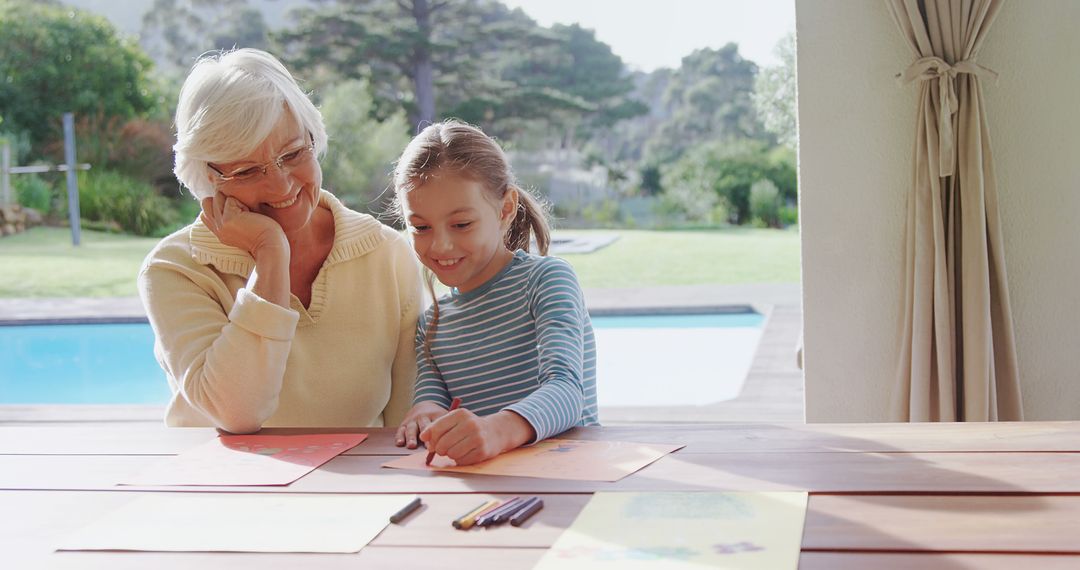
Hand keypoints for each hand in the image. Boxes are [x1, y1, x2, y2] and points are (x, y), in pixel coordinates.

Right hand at [200, 193, 287, 258]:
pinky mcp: (228, 219)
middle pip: (206, 202)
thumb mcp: (242, 228)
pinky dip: (242, 203)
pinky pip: (230, 199)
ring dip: (234, 200)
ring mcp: (221, 224)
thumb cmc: (264, 235)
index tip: (236, 212)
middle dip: (223, 199)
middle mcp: (217, 229)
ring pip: (217, 197)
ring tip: (247, 214)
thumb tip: (224, 200)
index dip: (216, 206)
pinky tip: (251, 215)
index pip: (204, 213)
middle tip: (242, 212)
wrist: (271, 246)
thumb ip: (230, 218)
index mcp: (220, 233)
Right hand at [395, 401, 449, 448]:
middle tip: (427, 446)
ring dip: (411, 437)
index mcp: (435, 415)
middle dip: (425, 436)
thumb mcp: (443, 418)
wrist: (424, 406)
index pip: (436, 424)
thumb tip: (449, 449)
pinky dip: (399, 437)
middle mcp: (422, 417)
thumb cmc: (436, 417)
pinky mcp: (403, 424)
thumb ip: (446, 431)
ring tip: (412, 445)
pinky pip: (400, 430)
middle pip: (424, 426)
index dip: (437, 434)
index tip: (439, 443)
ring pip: (411, 428)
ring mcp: (412, 420)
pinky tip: (400, 443)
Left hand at [419, 409, 534, 465]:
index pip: (437, 429)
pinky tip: (466, 453)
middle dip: (440, 449)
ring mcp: (478, 438)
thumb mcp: (455, 421)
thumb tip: (423, 437)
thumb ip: (437, 427)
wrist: (495, 432)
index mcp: (461, 414)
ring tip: (456, 450)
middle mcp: (470, 424)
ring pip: (451, 454)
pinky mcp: (482, 451)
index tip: (432, 444)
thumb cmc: (469, 427)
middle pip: (442, 444)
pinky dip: (460, 460)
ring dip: (450, 455)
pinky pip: (461, 461)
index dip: (431, 440)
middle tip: (444, 449)